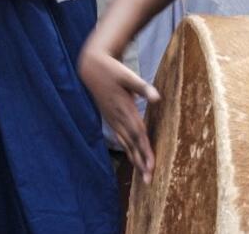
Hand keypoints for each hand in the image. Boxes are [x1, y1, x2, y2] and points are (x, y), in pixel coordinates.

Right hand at [77, 48, 159, 182]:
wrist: (91, 68)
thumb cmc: (112, 69)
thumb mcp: (127, 75)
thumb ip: (142, 87)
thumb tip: (157, 98)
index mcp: (124, 109)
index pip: (138, 135)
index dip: (145, 151)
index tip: (151, 166)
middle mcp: (118, 117)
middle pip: (132, 144)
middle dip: (141, 162)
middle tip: (149, 179)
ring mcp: (113, 119)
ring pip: (126, 143)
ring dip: (135, 158)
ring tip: (143, 173)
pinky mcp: (110, 117)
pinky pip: (120, 137)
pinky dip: (127, 149)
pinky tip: (131, 156)